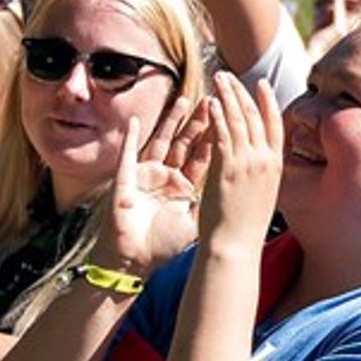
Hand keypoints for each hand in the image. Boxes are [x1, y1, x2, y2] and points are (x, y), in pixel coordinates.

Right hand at [100, 95, 213, 274]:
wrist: (133, 260)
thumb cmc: (161, 246)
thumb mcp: (193, 224)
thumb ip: (209, 205)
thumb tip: (233, 194)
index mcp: (184, 187)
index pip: (203, 156)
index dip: (215, 137)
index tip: (229, 117)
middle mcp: (167, 176)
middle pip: (185, 143)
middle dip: (199, 122)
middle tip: (212, 100)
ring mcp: (146, 175)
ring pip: (161, 141)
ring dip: (172, 122)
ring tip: (185, 101)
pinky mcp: (127, 179)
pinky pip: (129, 154)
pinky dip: (131, 137)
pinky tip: (136, 121)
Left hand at [197, 73, 283, 248]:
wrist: (235, 246)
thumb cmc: (244, 229)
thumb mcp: (262, 197)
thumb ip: (260, 176)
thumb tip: (257, 166)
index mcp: (275, 166)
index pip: (274, 125)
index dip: (268, 102)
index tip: (262, 83)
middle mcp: (265, 160)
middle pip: (255, 116)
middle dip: (242, 92)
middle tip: (230, 74)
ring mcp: (248, 162)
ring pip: (239, 119)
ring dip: (228, 95)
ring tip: (218, 78)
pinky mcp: (228, 166)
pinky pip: (223, 133)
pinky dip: (219, 114)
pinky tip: (212, 100)